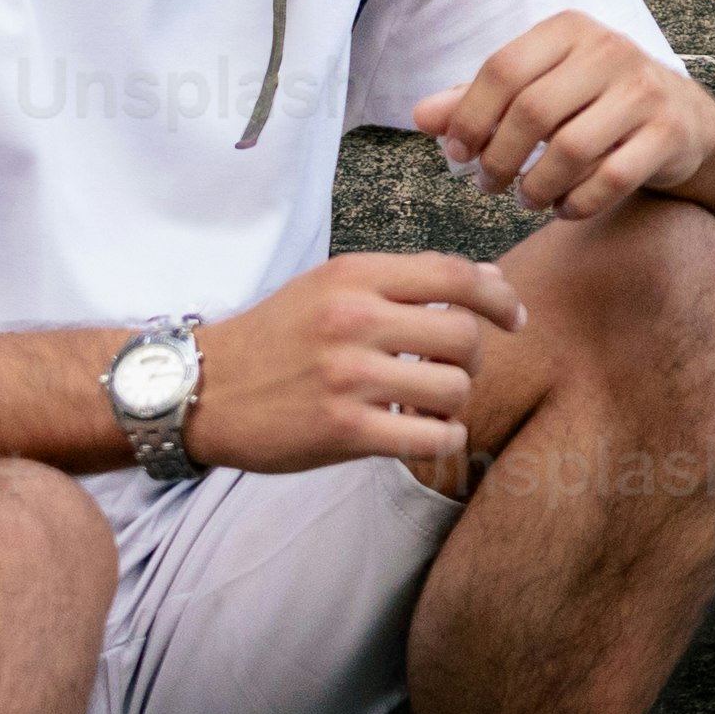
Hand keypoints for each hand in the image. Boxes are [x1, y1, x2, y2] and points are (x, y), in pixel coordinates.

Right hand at [199, 251, 528, 474]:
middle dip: (473, 360)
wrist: (200, 390)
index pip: (456, 275)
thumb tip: (490, 278)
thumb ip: (405, 283)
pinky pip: (432, 436)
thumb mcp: (330, 289)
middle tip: (450, 372)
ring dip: (454, 404)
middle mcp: (353, 319)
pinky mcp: (345, 428)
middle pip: (465, 336)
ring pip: (455, 389)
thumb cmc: (275, 339)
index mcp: (354, 276)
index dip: (500, 298)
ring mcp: (349, 376)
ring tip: (427, 405)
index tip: (514, 319)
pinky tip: (422, 432)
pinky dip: (442, 438)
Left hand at [414, 12, 714, 227]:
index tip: (456, 155)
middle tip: (488, 186)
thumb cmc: (595, 105)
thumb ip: (480, 101)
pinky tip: (564, 209)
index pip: (503, 69)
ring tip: (526, 200)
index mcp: (569, 29)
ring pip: (570, 149)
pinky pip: (610, 179)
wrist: (687, 123)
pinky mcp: (669, 133)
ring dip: (536, 187)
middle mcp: (609, 49)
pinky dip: (578, 203)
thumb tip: (421, 117)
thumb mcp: (540, 90)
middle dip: (500, 159)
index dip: (470, 117)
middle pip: (532, 111)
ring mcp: (644, 90)